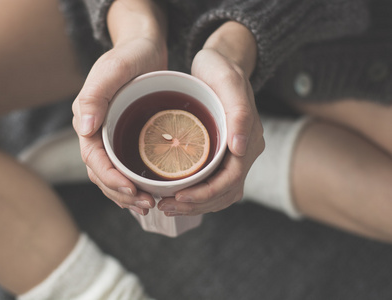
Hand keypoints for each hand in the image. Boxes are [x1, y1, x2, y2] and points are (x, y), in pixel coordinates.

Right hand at [72, 0, 166, 214]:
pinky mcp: (126, 137)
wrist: (143, 48)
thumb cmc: (129, 55)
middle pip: (102, 173)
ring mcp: (111, 136)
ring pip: (113, 174)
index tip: (131, 190)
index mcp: (88, 119)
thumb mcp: (113, 69)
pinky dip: (134, 183)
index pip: (93, 158)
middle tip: (147, 204)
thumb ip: (94, 96)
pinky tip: (148, 193)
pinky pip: (125, 166)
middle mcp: (96, 131)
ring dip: (127, 194)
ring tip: (150, 205)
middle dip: (121, 193)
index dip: (110, 178)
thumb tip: (84, 129)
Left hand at [158, 22, 264, 215]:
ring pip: (218, 192)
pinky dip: (194, 194)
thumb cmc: (222, 69)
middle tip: (165, 207)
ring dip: (194, 205)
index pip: (231, 181)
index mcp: (249, 141)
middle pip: (224, 192)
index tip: (178, 197)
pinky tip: (174, 194)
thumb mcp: (228, 82)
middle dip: (196, 205)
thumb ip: (239, 113)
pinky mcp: (220, 153)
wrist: (220, 62)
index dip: (206, 194)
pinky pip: (211, 182)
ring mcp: (233, 154)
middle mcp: (244, 152)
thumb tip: (240, 148)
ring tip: (166, 206)